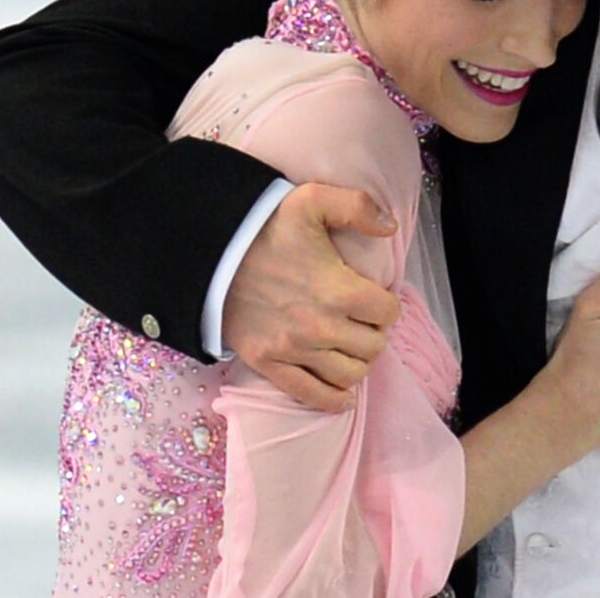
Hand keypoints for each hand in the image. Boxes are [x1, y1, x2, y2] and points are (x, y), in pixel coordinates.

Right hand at [223, 182, 402, 411]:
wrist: (209, 254)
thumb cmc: (264, 227)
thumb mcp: (312, 200)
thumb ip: (357, 206)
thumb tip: (390, 226)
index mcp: (338, 289)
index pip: (389, 312)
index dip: (387, 304)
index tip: (376, 298)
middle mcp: (321, 326)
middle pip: (373, 346)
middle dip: (374, 332)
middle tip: (363, 321)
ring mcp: (294, 350)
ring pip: (350, 374)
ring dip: (358, 361)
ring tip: (351, 346)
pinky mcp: (269, 364)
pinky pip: (311, 395)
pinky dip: (333, 398)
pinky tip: (343, 394)